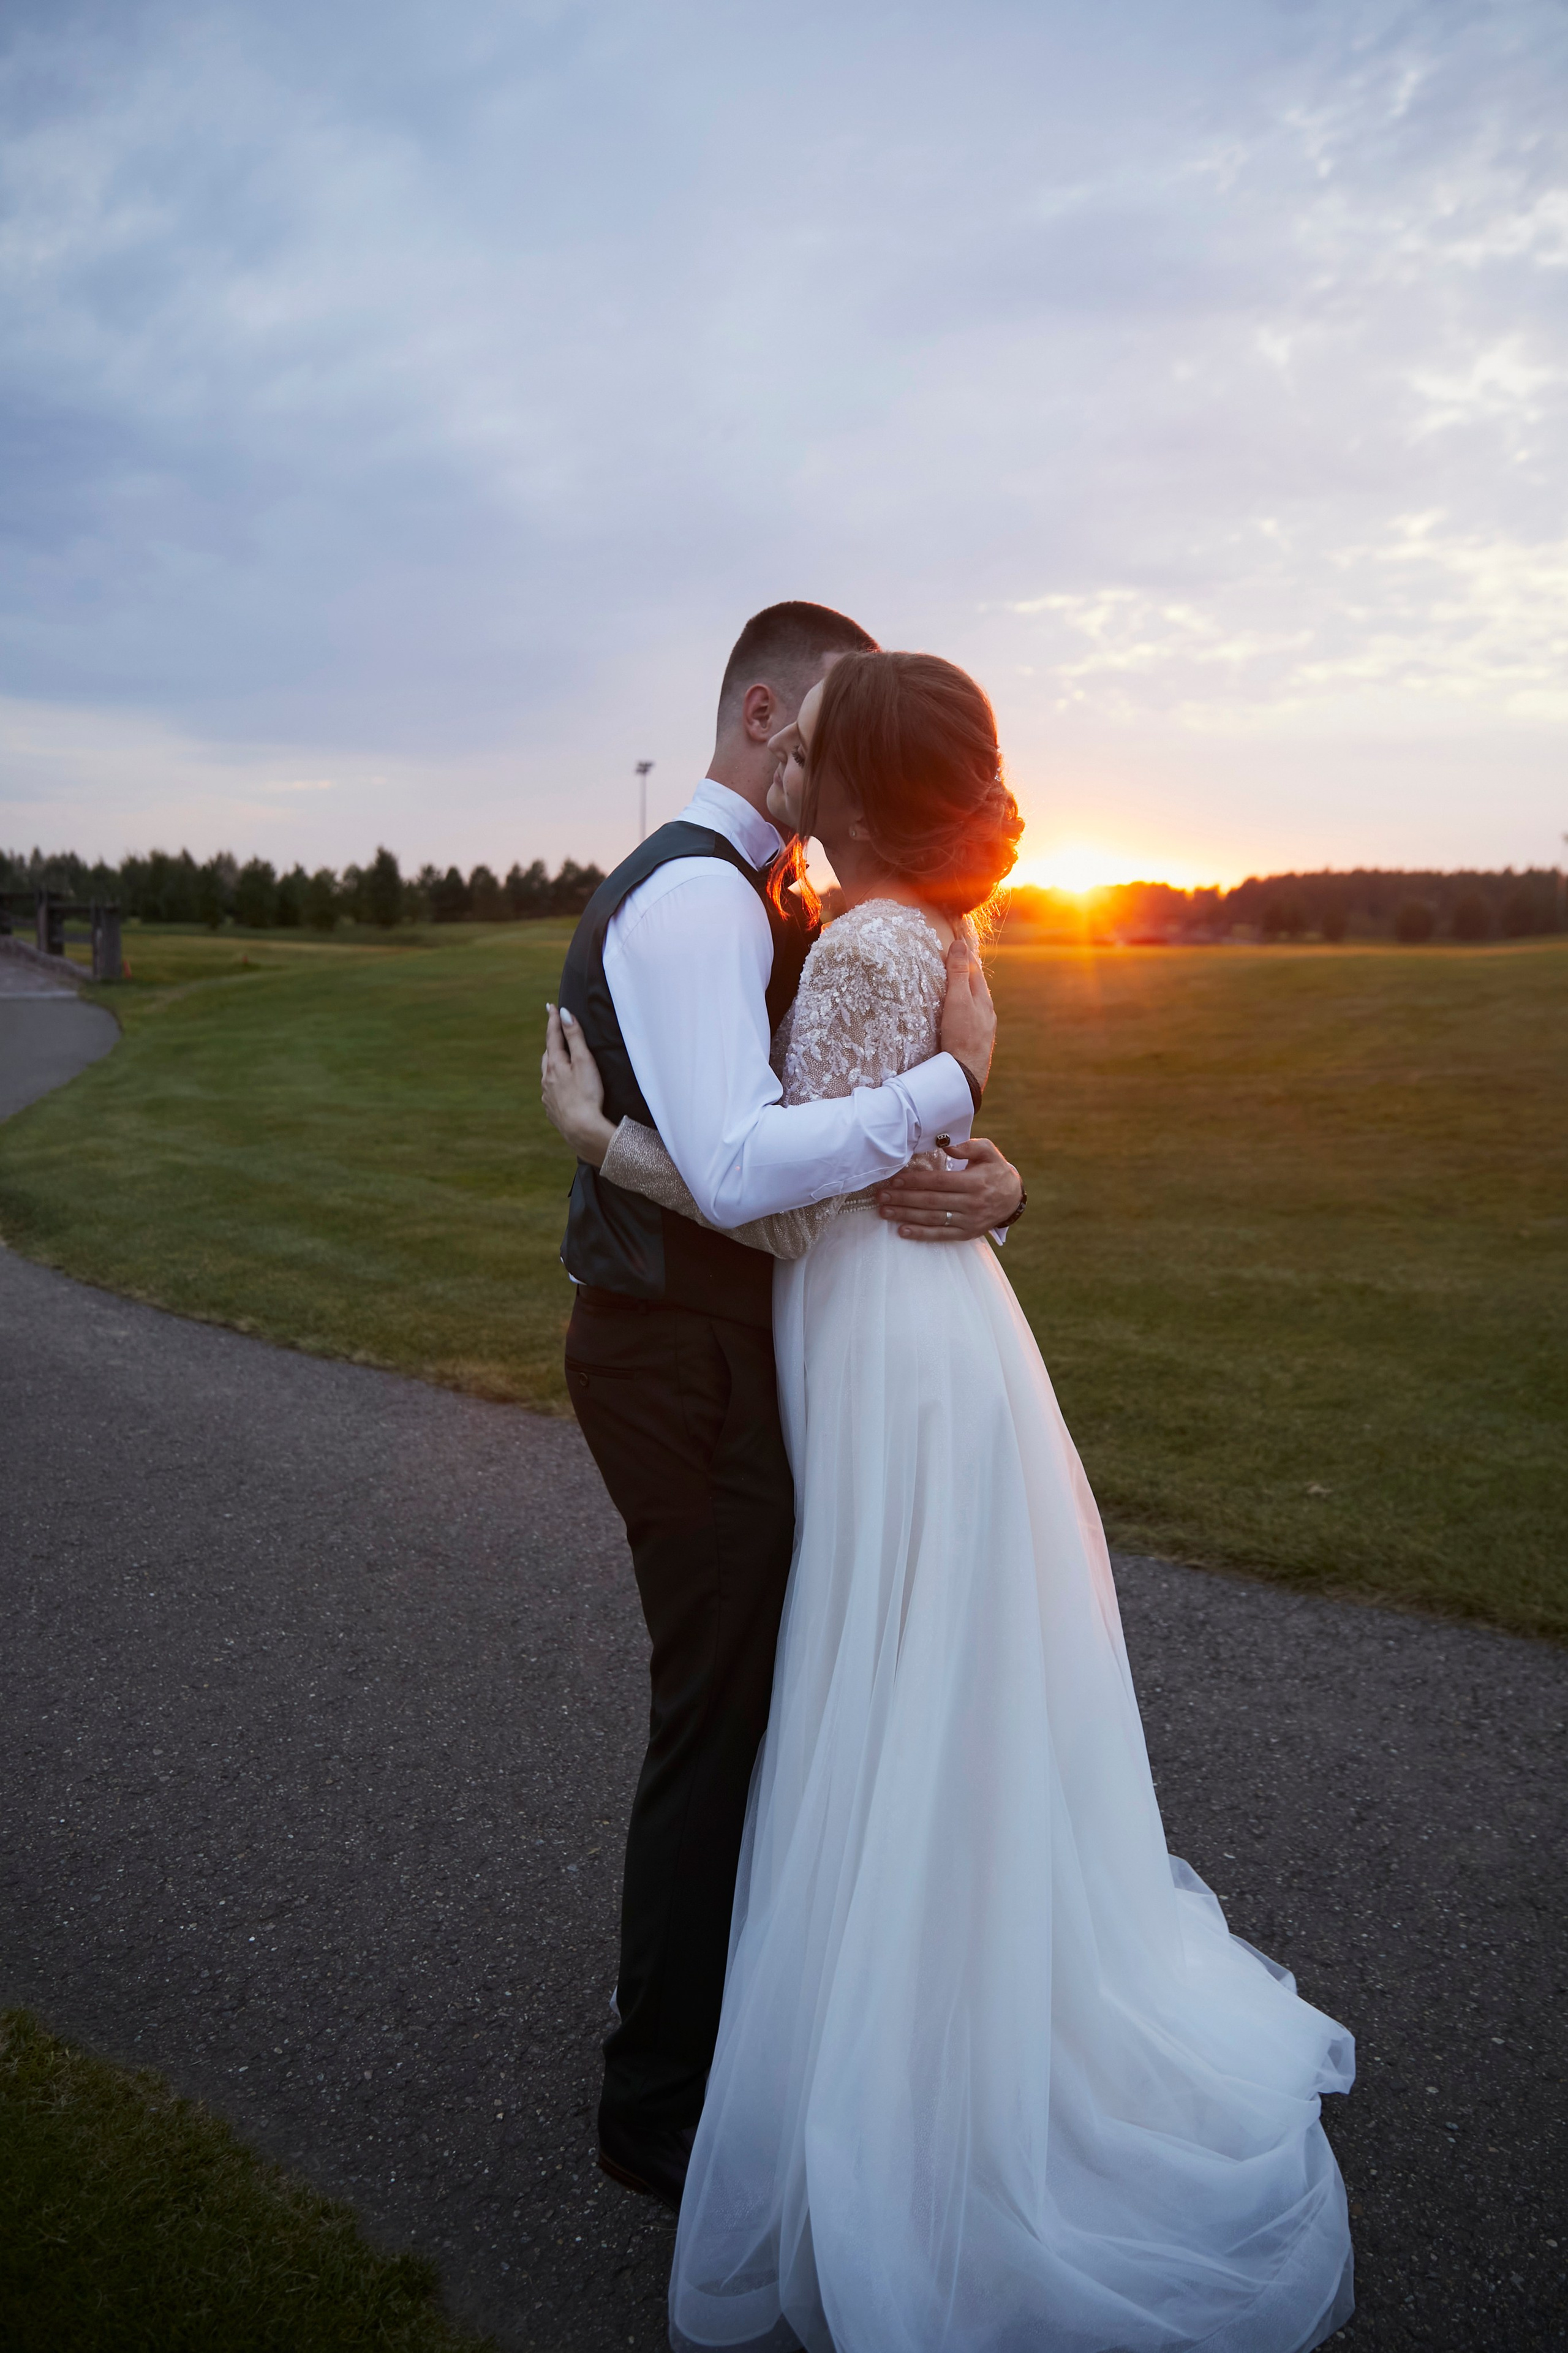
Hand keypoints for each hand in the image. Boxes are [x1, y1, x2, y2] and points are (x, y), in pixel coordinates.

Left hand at [542, 1004, 615, 1167]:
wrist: (582, 1130)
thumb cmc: (587, 1094)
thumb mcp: (584, 1061)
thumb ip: (574, 1037)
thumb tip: (564, 1013)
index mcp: (555, 1065)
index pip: (552, 1037)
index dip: (553, 1020)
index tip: (550, 1006)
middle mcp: (546, 1079)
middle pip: (548, 1055)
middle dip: (552, 1043)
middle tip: (555, 1033)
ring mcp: (548, 1096)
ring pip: (547, 1074)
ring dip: (552, 1064)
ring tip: (557, 1060)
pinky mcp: (552, 1111)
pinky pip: (550, 1092)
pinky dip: (554, 1084)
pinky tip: (560, 1089)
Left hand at [875, 1136, 1021, 1241]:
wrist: (1013, 1198)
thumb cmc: (995, 1170)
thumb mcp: (988, 1152)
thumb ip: (968, 1146)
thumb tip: (945, 1144)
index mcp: (974, 1182)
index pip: (939, 1182)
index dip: (915, 1181)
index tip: (895, 1179)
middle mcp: (971, 1203)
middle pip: (931, 1201)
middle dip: (903, 1198)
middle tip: (881, 1195)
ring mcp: (968, 1221)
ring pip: (932, 1219)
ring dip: (906, 1215)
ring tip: (885, 1211)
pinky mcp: (966, 1234)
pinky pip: (941, 1235)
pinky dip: (921, 1234)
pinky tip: (902, 1231)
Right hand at [938, 934, 996, 1097]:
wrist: (966, 1074)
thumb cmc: (961, 1036)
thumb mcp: (957, 1002)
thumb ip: (959, 974)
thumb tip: (960, 945)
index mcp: (982, 996)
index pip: (973, 962)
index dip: (965, 943)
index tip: (960, 921)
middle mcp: (986, 1008)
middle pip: (976, 977)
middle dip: (968, 958)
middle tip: (961, 938)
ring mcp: (983, 1023)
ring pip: (975, 994)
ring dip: (967, 978)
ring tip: (960, 967)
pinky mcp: (977, 1037)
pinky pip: (972, 1009)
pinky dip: (966, 997)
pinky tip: (961, 1005)